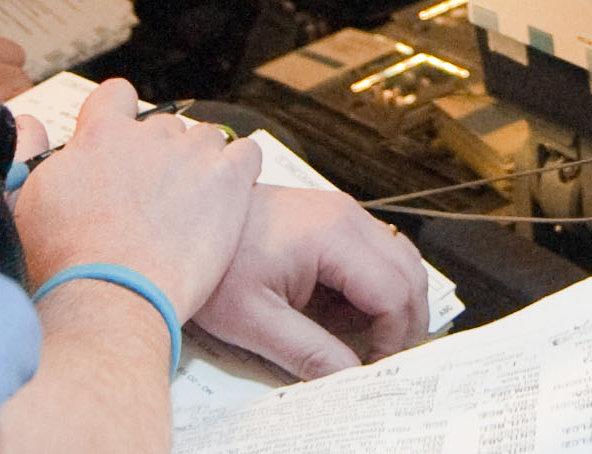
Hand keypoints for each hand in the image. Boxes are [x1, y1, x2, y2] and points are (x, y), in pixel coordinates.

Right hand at [13, 79, 258, 316]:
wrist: (108, 300)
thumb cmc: (63, 263)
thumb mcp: (24, 202)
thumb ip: (28, 154)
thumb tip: (30, 125)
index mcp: (100, 134)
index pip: (116, 95)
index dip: (121, 117)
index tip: (123, 145)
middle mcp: (147, 136)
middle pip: (165, 126)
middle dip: (162, 154)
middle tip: (155, 197)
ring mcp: (191, 156)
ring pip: (207, 138)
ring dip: (202, 163)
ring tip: (194, 206)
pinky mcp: (227, 183)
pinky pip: (248, 154)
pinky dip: (242, 170)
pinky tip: (231, 198)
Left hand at [191, 186, 430, 380]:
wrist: (181, 221)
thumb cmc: (215, 265)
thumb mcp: (255, 319)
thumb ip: (309, 351)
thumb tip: (353, 379)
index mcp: (332, 235)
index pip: (395, 292)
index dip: (394, 339)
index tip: (373, 369)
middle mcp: (345, 214)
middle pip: (409, 274)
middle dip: (404, 323)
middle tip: (380, 362)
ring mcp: (339, 211)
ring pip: (399, 261)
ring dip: (394, 304)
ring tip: (364, 340)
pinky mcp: (329, 217)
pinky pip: (375, 253)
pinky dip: (376, 286)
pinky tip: (344, 311)